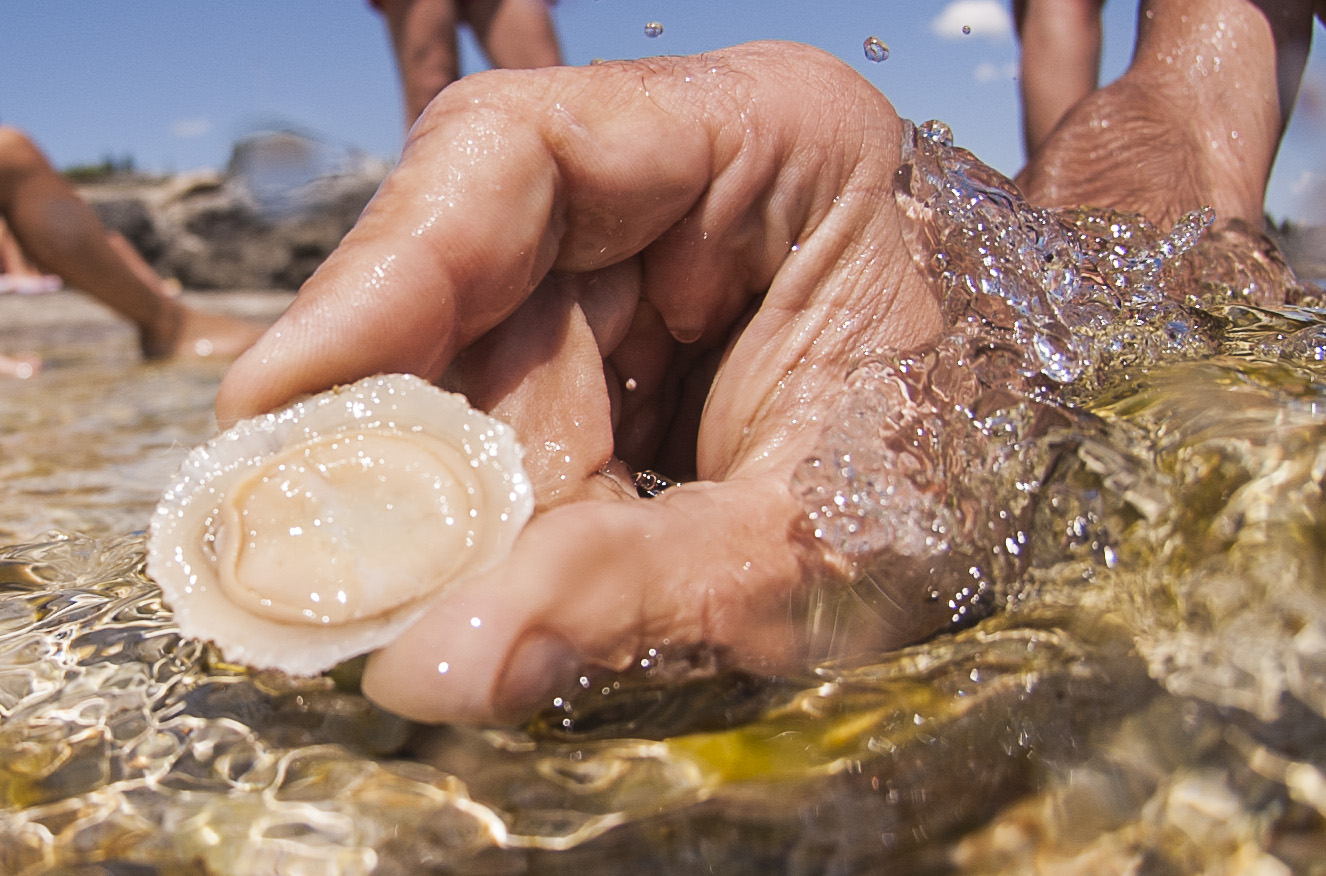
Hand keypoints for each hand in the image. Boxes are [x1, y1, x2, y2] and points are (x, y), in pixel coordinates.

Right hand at [216, 41, 943, 722]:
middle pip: (481, 277)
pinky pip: (527, 416)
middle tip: (353, 566)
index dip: (381, 276)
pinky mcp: (633, 342)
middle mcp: (691, 179)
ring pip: (490, 364)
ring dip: (474, 497)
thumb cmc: (981, 480)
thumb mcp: (824, 546)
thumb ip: (631, 588)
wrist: (1056, 490)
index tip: (280, 402)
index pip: (522, 153)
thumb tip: (429, 669)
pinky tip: (516, 571)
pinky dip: (511, 508)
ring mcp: (655, 260)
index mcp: (770, 139)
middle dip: (429, 437)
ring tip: (471, 596)